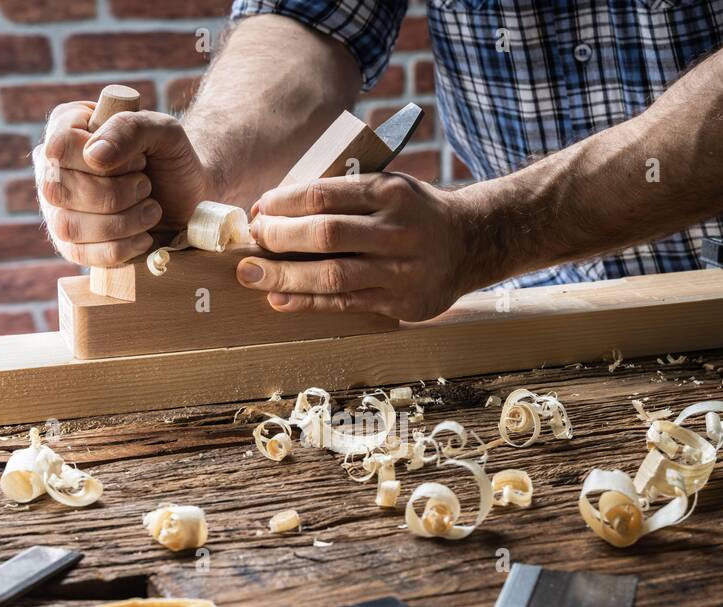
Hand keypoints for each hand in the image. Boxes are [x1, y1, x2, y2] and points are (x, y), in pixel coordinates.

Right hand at [34, 102, 212, 266]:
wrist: (188, 199)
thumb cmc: (170, 159)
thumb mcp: (162, 131)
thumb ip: (129, 129)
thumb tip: (93, 155)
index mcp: (66, 127)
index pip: (60, 147)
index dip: (104, 161)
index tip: (139, 161)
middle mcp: (51, 168)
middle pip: (59, 190)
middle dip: (116, 195)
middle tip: (147, 187)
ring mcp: (56, 209)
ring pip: (68, 226)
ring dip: (121, 223)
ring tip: (151, 211)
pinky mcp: (71, 245)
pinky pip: (81, 256)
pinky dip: (120, 248)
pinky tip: (144, 237)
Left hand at [239, 174, 476, 321]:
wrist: (471, 243)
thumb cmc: (415, 213)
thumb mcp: (389, 186)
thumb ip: (344, 194)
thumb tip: (277, 209)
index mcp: (391, 191)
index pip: (325, 194)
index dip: (284, 203)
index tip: (260, 209)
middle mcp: (398, 230)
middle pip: (326, 234)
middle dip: (280, 238)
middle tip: (252, 241)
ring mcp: (401, 269)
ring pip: (333, 275)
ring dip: (285, 276)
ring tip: (251, 275)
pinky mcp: (400, 302)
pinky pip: (345, 303)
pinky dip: (308, 302)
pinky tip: (280, 299)